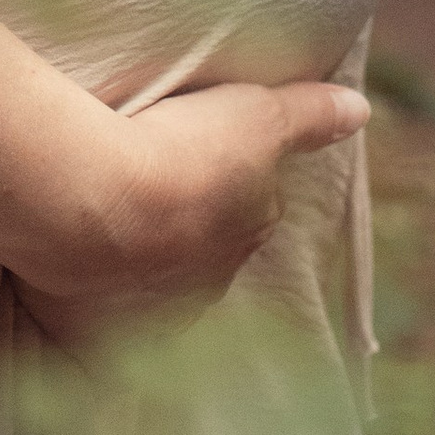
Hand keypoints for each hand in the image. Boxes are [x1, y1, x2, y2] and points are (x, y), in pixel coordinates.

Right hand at [9, 74, 367, 348]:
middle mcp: (212, 277)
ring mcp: (154, 304)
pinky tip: (75, 251)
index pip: (250, 202)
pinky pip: (104, 299)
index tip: (196, 146)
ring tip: (105, 210)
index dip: (226, 172)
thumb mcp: (257, 115)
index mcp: (249, 228)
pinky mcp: (100, 324)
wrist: (97, 204)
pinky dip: (94, 278)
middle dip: (184, 217)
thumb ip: (307, 114)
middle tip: (148, 177)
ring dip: (138, 251)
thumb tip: (359, 110)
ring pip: (154, 273)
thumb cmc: (182, 151)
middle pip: (203, 242)